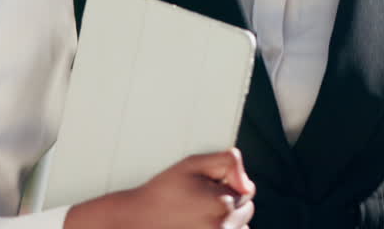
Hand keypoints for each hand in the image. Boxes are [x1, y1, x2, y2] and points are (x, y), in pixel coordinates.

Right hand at [65, 148, 256, 228]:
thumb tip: (248, 185)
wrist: (135, 220)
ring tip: (198, 217)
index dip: (227, 184)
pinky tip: (200, 225)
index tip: (204, 188)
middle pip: (246, 211)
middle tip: (198, 202)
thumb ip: (227, 162)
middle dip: (229, 203)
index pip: (246, 191)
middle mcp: (224, 228)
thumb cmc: (163, 191)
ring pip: (241, 228)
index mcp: (223, 204)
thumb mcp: (192, 164)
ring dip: (228, 222)